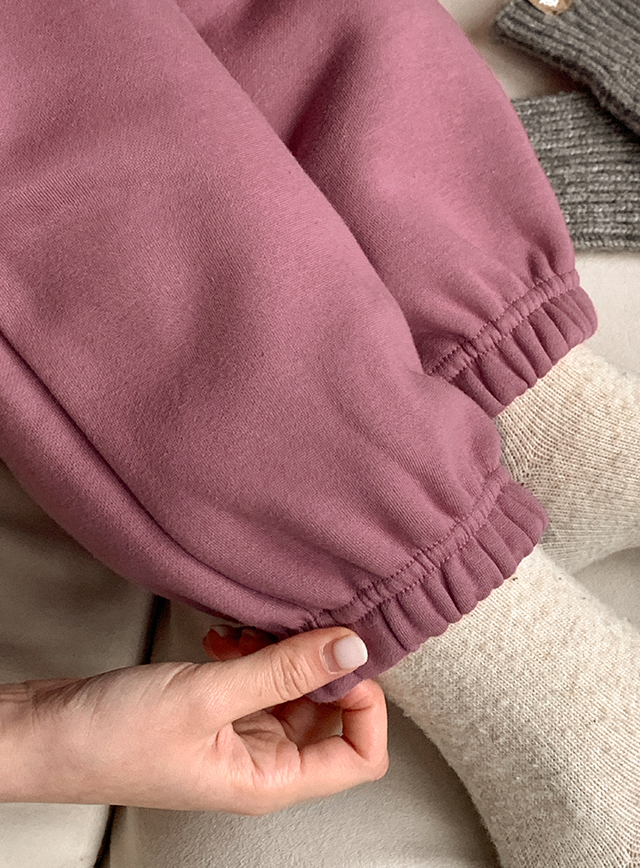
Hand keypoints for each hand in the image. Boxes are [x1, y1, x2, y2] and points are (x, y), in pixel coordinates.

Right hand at [1, 627, 387, 814]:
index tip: (344, 660)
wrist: (44, 735)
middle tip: (296, 632)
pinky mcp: (216, 710)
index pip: (358, 757)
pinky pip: (258, 678)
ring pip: (292, 690)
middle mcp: (261, 762)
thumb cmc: (109, 738)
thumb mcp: (205, 696)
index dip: (364, 707)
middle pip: (331, 716)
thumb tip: (351, 649)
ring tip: (249, 634)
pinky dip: (251, 653)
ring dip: (280, 655)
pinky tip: (224, 637)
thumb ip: (282, 671)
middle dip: (319, 669)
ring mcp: (238, 735)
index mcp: (269, 779)